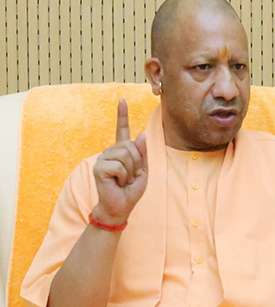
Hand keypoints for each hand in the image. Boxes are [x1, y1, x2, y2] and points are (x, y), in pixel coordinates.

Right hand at [92, 99, 148, 225]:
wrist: (120, 206)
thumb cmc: (131, 190)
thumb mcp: (143, 170)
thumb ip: (142, 153)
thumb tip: (141, 134)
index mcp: (121, 151)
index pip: (122, 130)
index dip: (122, 115)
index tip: (121, 100)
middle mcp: (110, 152)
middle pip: (131, 146)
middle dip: (137, 163)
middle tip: (130, 176)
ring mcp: (102, 159)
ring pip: (126, 155)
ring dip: (131, 171)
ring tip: (123, 180)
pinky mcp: (99, 167)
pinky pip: (120, 166)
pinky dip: (124, 176)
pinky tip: (116, 182)